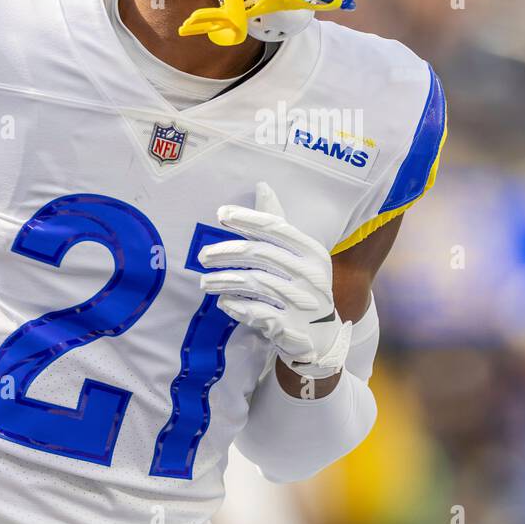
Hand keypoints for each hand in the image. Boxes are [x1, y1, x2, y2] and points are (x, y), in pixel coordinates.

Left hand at [198, 182, 351, 377]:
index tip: (221, 214)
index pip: (277, 228)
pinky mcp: (290, 326)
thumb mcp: (299, 255)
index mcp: (312, 252)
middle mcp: (310, 274)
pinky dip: (237, 305)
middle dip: (227, 252)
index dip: (248, 219)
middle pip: (261, 254)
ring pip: (255, 283)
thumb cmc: (304, 287)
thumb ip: (278, 224)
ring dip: (225, 280)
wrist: (321, 336)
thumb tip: (262, 187)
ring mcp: (301, 302)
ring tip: (204, 282)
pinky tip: (224, 302)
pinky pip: (256, 311)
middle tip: (203, 256)